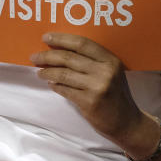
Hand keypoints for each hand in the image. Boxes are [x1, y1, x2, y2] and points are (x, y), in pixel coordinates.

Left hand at [30, 32, 146, 144]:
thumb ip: (92, 61)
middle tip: (34, 57)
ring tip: (39, 72)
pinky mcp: (89, 102)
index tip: (45, 37)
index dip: (61, 39)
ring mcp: (97, 87)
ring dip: (47, 72)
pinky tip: (51, 84)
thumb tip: (60, 50)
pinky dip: (55, 86)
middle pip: (68, 57)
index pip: (82, 43)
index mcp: (111, 60)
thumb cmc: (115, 94)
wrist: (126, 122)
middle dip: (47, 56)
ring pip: (63, 74)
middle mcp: (105, 71)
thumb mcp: (111, 73)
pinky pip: (64, 89)